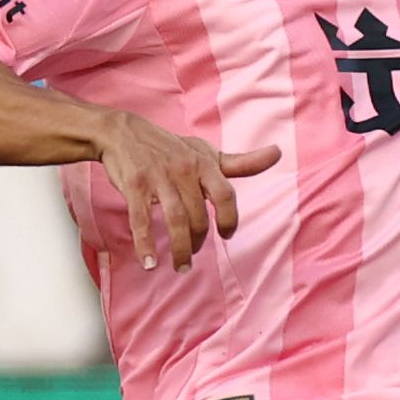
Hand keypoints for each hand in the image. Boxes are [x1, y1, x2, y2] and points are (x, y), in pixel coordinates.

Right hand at [89, 109, 278, 270]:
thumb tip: (276, 153)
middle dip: (198, 241)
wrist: (123, 132)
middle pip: (199, 215)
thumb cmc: (170, 147)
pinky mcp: (135, 185)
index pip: (225, 194)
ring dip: (179, 250)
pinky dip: (145, 244)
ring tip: (180, 267)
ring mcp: (158, 178)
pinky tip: (149, 263)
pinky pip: (141, 219)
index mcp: (203, 163)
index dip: (229, 218)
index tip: (226, 235)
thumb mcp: (205, 153)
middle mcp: (183, 169)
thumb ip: (240, 162)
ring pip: (175, 220)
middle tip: (192, 255)